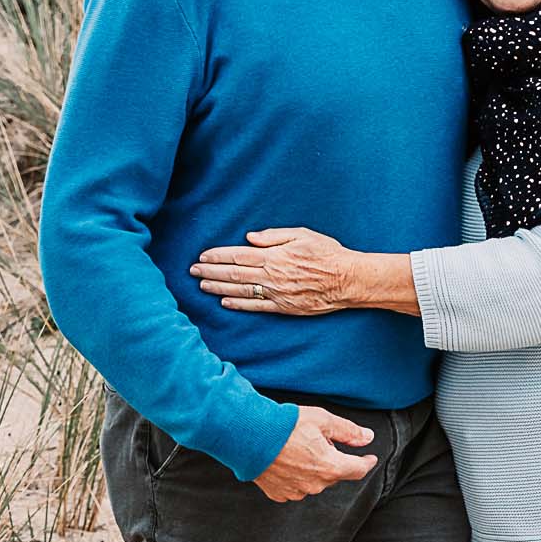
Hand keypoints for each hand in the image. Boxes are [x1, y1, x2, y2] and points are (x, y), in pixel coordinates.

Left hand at [193, 228, 351, 314]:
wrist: (347, 280)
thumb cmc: (327, 253)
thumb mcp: (302, 234)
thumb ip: (274, 236)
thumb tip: (250, 237)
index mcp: (275, 255)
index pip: (238, 255)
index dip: (218, 256)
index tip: (202, 256)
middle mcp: (272, 275)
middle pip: (234, 274)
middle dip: (211, 272)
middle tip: (192, 271)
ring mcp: (277, 293)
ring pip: (240, 290)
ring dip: (218, 288)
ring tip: (202, 286)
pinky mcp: (284, 307)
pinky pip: (256, 306)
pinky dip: (239, 304)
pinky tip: (225, 303)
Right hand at [253, 405, 376, 500]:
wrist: (249, 436)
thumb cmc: (285, 425)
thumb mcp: (323, 420)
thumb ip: (348, 431)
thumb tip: (367, 438)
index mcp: (330, 467)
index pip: (358, 470)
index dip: (366, 462)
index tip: (370, 458)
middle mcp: (315, 484)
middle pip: (335, 474)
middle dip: (333, 459)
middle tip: (320, 440)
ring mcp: (296, 491)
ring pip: (315, 481)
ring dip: (314, 468)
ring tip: (299, 447)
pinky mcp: (279, 494)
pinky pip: (296, 486)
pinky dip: (297, 475)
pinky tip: (288, 460)